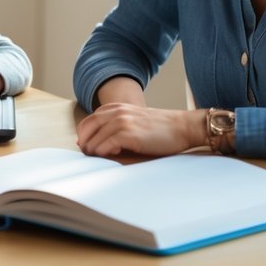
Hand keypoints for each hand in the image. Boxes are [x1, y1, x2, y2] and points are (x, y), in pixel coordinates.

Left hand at [76, 103, 205, 156]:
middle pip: (87, 129)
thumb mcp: (133, 120)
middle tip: (89, 156)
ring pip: (94, 139)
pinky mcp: (129, 134)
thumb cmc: (159, 129)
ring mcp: (122, 122)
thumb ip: (114, 126)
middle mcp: (116, 112)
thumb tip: (91, 142)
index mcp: (116, 107)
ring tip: (100, 158)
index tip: (86, 147)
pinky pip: (106, 145)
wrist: (182, 127)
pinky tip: (111, 155)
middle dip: (85, 144)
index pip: (88, 121)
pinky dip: (104, 153)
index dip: (84, 136)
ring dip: (93, 151)